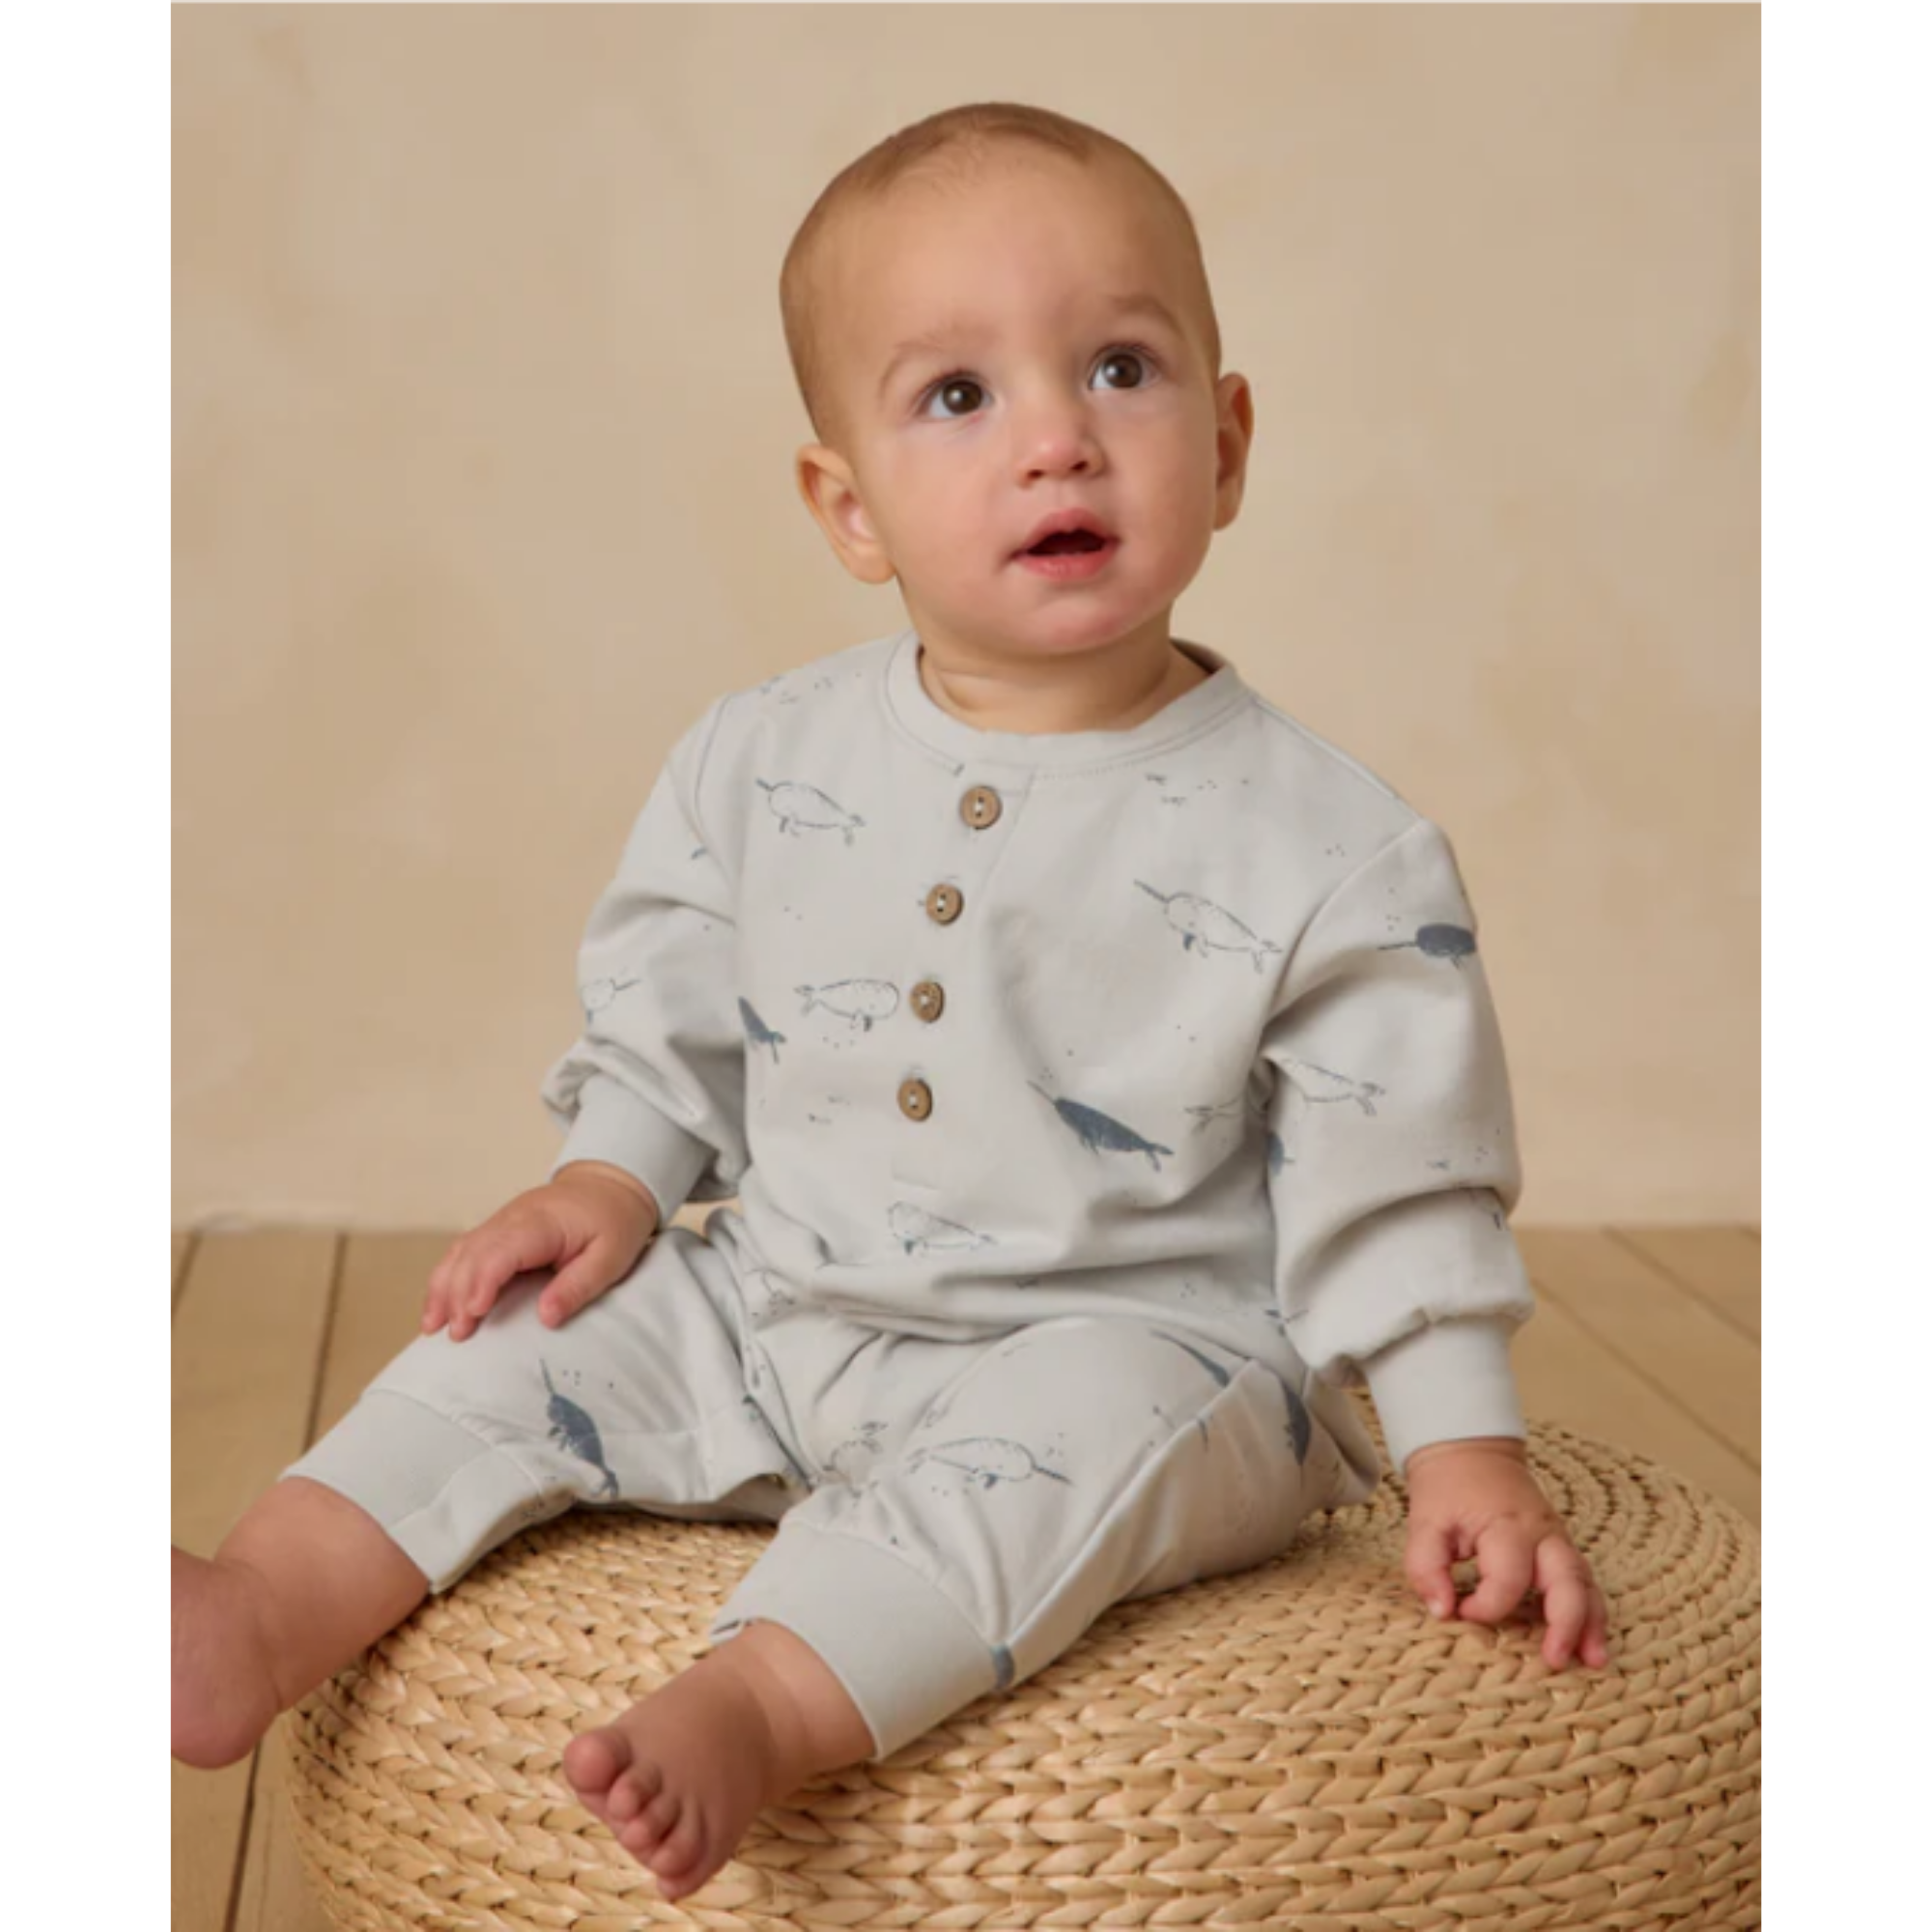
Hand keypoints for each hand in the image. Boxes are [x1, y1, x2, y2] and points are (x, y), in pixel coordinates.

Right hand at [423, 1164, 661, 1342]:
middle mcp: (514, 1218)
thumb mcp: (612, 1257)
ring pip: (460, 1251)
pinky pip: (464, 1250)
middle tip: (455, 1335)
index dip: (483, 1281)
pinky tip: (439, 1305)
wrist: (609, 1185)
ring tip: (432, 1327)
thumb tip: (546, 1317)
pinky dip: (447, 1277)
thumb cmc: (614, 1221)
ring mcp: (502, 1221)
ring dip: (442, 1288)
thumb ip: (579, 1286)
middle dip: (457, 1294)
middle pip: (472, 1253)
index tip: (474, 1313)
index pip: (501, 1250)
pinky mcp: (498, 1229)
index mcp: (543, 1222)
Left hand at [1401, 1437, 1611, 1670]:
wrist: (1470, 1454)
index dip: (1485, 1606)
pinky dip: (1591, 1612)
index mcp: (1506, 1526)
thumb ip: (1426, 1567)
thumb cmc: (1447, 1491)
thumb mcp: (1425, 1523)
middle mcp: (1542, 1533)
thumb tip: (1443, 1612)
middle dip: (1566, 1623)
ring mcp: (1558, 1539)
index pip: (1507, 1579)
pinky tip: (1592, 1643)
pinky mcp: (1561, 1547)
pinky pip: (1584, 1581)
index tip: (1460, 1611)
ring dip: (1591, 1624)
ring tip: (1594, 1661)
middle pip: (1568, 1579)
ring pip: (1586, 1583)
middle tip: (1555, 1662)